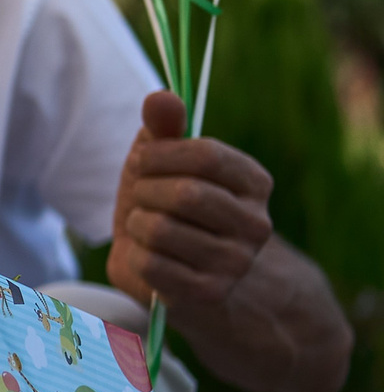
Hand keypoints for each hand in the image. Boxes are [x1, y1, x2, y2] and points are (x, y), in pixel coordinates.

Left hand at [108, 90, 273, 310]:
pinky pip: (151, 265)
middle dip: (145, 191)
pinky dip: (135, 256)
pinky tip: (145, 256)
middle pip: (184, 194)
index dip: (160, 154)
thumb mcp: (164, 163)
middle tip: (141, 196)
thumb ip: (164, 128)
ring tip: (145, 227)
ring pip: (162, 230)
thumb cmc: (167, 207)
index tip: (143, 160)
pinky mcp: (209, 294)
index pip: (206, 154)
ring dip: (137, 224)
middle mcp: (256, 224)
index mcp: (255, 183)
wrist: (180, 275)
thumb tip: (161, 96)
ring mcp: (236, 263)